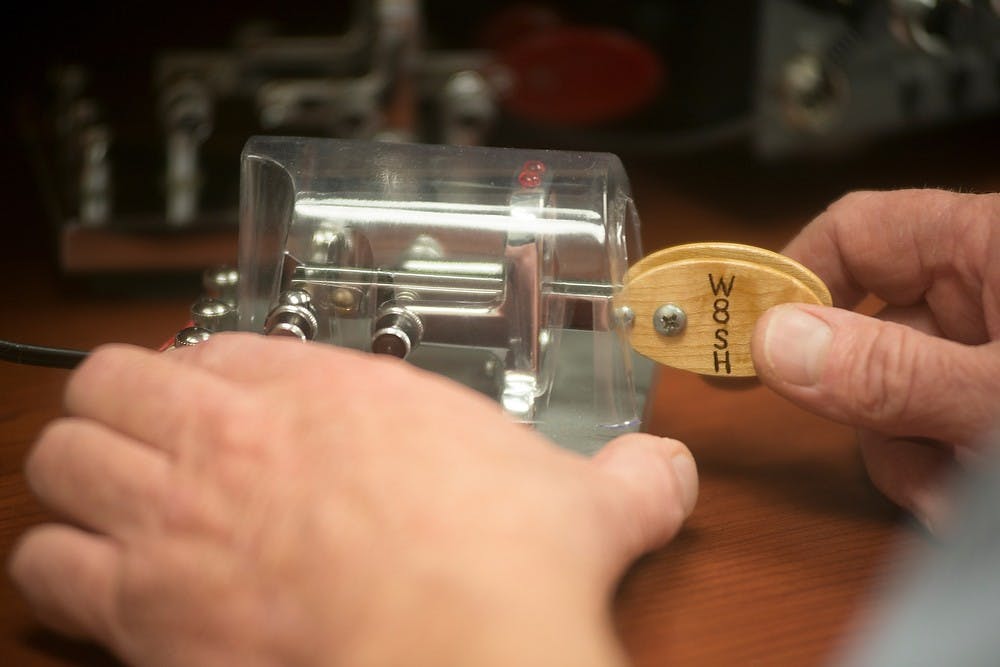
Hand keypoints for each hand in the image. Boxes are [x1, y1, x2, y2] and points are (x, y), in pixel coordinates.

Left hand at [9, 333, 696, 665]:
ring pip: (66, 456)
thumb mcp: (580, 502)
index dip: (217, 369)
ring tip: (111, 492)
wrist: (457, 651)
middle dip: (125, 402)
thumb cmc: (498, 570)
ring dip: (82, 471)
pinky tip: (98, 577)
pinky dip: (62, 568)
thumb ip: (626, 477)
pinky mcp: (145, 605)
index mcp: (333, 395)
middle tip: (152, 431)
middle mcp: (241, 438)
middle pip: (118, 380)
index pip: (227, 345)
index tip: (227, 393)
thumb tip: (669, 470)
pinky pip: (51, 566)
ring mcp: (181, 514)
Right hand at [752, 189, 999, 530]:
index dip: (789, 279)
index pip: (855, 232)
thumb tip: (774, 344)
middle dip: (859, 402)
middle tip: (869, 439)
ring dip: (900, 452)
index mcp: (990, 244)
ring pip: (892, 391)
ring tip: (946, 495)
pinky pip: (931, 423)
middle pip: (865, 329)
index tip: (734, 339)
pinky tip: (958, 496)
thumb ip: (891, 372)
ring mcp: (990, 348)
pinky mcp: (991, 394)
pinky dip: (934, 467)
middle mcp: (985, 291)